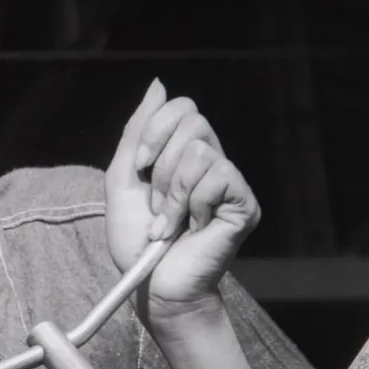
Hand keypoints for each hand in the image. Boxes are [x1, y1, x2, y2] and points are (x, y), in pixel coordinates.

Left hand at [105, 78, 259, 318]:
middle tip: (158, 204)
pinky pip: (217, 175)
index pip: (182, 107)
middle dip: (161, 166)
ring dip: (173, 193)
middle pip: (192, 119)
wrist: (153, 284)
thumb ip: (137, 132)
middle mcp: (212, 161)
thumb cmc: (137, 240)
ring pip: (199, 150)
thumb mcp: (124, 178)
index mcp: (184, 153)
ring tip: (172, 222)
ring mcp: (230, 181)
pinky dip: (193, 205)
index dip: (155, 131)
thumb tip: (159, 84)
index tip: (140, 168)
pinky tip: (195, 228)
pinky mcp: (244, 202)